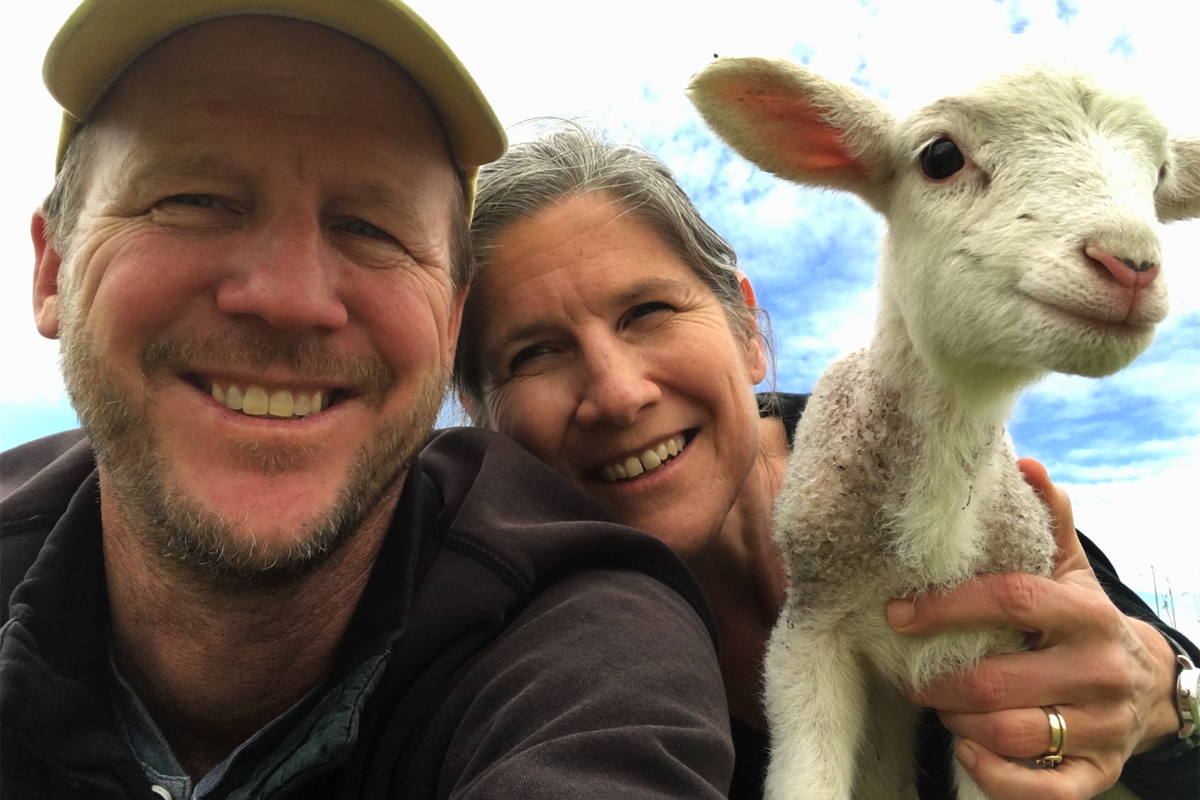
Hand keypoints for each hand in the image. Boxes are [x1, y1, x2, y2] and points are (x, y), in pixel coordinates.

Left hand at [886, 458, 1180, 799]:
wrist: (1151, 688)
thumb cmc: (1083, 623)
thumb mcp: (1069, 573)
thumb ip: (1047, 523)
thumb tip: (1025, 464)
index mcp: (1086, 615)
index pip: (1010, 601)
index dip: (946, 606)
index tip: (897, 611)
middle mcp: (1098, 672)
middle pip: (997, 681)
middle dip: (937, 681)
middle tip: (908, 675)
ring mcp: (1100, 728)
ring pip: (1010, 733)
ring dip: (957, 722)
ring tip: (939, 706)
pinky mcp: (1096, 774)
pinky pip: (1039, 788)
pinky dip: (992, 773)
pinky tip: (966, 749)